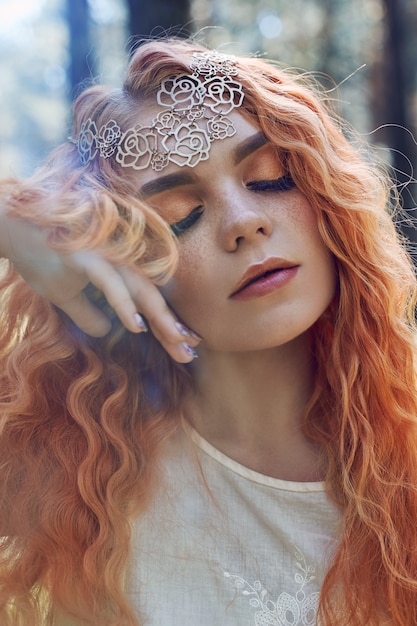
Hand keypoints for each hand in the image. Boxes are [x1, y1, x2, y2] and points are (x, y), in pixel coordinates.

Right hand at [1, 216, 200, 362]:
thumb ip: (88, 314)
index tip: (185, 346)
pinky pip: (109, 282)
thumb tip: (106, 331)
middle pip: (152, 296)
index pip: (147, 301)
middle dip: (172, 326)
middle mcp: (117, 259)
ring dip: (160, 316)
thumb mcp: (64, 296)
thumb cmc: (40, 256)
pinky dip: (124, 303)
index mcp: (116, 269)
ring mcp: (104, 255)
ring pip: (140, 289)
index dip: (166, 324)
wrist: (10, 226)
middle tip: (191, 351)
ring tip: (177, 341)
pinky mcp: (86, 254)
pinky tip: (137, 325)